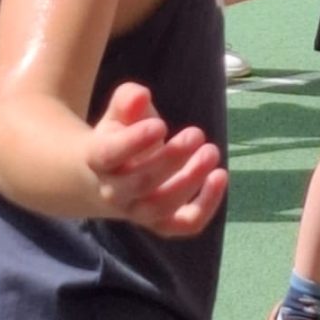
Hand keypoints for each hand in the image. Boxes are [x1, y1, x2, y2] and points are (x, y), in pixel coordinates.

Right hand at [87, 82, 227, 238]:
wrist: (110, 176)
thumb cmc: (120, 136)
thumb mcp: (121, 113)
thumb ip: (128, 100)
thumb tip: (140, 96)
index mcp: (98, 160)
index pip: (110, 155)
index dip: (134, 142)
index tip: (161, 126)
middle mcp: (113, 192)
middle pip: (140, 182)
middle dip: (172, 158)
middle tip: (197, 134)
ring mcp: (137, 211)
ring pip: (162, 206)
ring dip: (190, 180)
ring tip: (211, 152)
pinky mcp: (162, 222)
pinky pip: (184, 223)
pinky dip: (206, 206)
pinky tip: (220, 176)